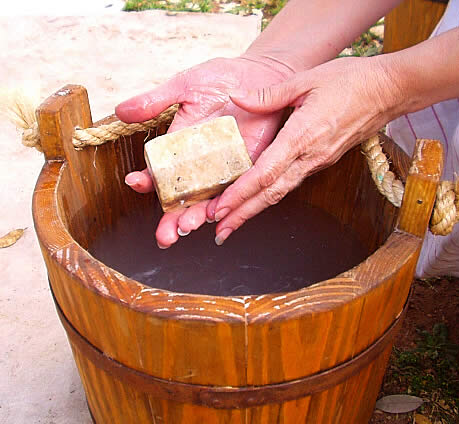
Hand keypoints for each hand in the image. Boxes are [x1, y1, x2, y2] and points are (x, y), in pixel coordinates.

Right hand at [115, 56, 293, 247]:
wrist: (262, 76)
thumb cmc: (222, 78)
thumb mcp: (184, 86)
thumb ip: (156, 100)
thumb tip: (120, 110)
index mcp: (180, 147)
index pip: (160, 171)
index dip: (148, 181)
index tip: (136, 182)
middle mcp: (200, 165)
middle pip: (182, 198)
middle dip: (172, 219)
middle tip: (164, 236)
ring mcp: (224, 169)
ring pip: (207, 201)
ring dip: (196, 217)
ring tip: (186, 228)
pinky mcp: (248, 168)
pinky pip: (237, 192)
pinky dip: (228, 205)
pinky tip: (218, 216)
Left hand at [212, 55, 401, 244]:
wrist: (389, 91)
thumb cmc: (351, 81)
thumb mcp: (306, 80)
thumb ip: (269, 95)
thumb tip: (237, 97)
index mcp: (303, 136)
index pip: (266, 173)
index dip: (240, 193)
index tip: (220, 208)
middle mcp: (310, 157)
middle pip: (271, 194)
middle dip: (242, 214)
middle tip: (219, 232)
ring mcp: (318, 162)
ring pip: (281, 192)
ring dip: (254, 210)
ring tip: (232, 224)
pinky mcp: (323, 161)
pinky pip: (292, 183)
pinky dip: (270, 196)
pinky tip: (257, 200)